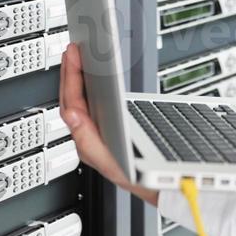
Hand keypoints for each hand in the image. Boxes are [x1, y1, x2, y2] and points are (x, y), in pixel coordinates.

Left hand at [60, 42, 158, 206]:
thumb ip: (91, 141)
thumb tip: (71, 114)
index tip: (73, 55)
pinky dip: (90, 87)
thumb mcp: (121, 161)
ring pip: (81, 102)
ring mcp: (99, 136)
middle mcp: (91, 142)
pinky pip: (93, 105)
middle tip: (74, 48)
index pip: (72, 107)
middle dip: (71, 73)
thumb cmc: (146, 177)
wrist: (164, 186)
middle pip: (73, 102)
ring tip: (79, 57)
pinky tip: (94, 77)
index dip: (71, 79)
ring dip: (78, 78)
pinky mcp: (110, 131)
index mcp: (90, 145)